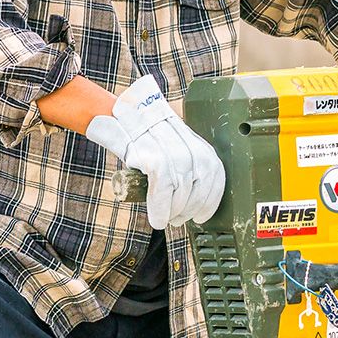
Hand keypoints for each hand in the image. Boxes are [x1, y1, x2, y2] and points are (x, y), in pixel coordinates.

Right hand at [86, 75, 225, 229]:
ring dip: (173, 213)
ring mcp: (175, 154)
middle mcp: (192, 149)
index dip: (210, 202)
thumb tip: (191, 199)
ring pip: (182, 195)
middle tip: (178, 219)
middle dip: (189, 210)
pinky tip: (157, 218)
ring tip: (165, 219)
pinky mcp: (156, 159)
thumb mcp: (175, 145)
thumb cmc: (147, 137)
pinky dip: (160, 209)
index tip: (202, 216)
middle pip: (199, 191)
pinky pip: (163, 192)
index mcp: (200, 146)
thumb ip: (187, 166)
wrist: (122, 118)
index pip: (215, 177)